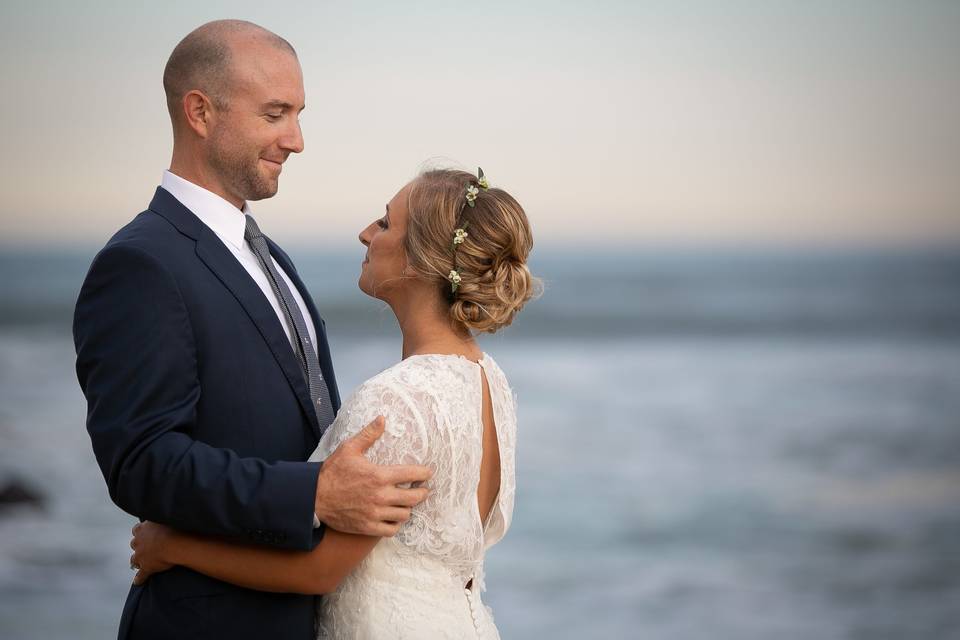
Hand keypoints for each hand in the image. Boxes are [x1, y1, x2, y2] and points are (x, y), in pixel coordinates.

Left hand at [130, 521, 176, 584]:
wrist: (175, 543)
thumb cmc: (174, 528)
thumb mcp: (166, 518)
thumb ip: (162, 517)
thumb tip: (166, 512)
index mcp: (143, 528)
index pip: (137, 529)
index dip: (141, 532)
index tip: (146, 533)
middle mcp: (138, 541)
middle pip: (134, 543)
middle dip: (138, 545)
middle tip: (145, 547)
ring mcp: (141, 555)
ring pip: (134, 559)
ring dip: (137, 561)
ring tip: (141, 563)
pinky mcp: (146, 567)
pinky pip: (141, 575)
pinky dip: (139, 579)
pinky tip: (138, 582)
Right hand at [314, 416, 431, 536]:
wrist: (313, 498)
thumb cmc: (332, 472)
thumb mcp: (349, 448)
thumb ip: (368, 434)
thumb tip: (382, 418)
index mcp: (379, 476)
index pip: (412, 475)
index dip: (424, 473)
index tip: (428, 473)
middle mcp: (381, 496)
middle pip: (413, 498)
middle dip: (422, 492)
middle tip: (422, 489)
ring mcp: (375, 514)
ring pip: (404, 514)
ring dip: (408, 508)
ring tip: (406, 502)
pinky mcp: (367, 527)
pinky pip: (391, 530)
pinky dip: (396, 524)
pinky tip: (393, 517)